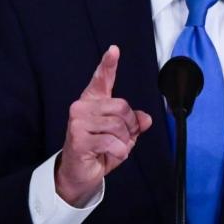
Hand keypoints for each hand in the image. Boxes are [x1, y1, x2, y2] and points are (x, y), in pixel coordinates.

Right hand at [56, 45, 152, 205]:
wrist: (79, 173)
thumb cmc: (99, 150)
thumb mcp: (122, 136)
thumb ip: (133, 124)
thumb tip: (145, 118)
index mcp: (93, 101)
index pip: (101, 78)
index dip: (108, 64)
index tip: (114, 49)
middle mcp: (82, 107)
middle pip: (122, 107)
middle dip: (130, 126)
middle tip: (125, 139)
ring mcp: (78, 122)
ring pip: (118, 126)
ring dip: (124, 142)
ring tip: (115, 148)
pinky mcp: (78, 138)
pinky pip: (111, 142)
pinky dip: (118, 152)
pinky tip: (109, 155)